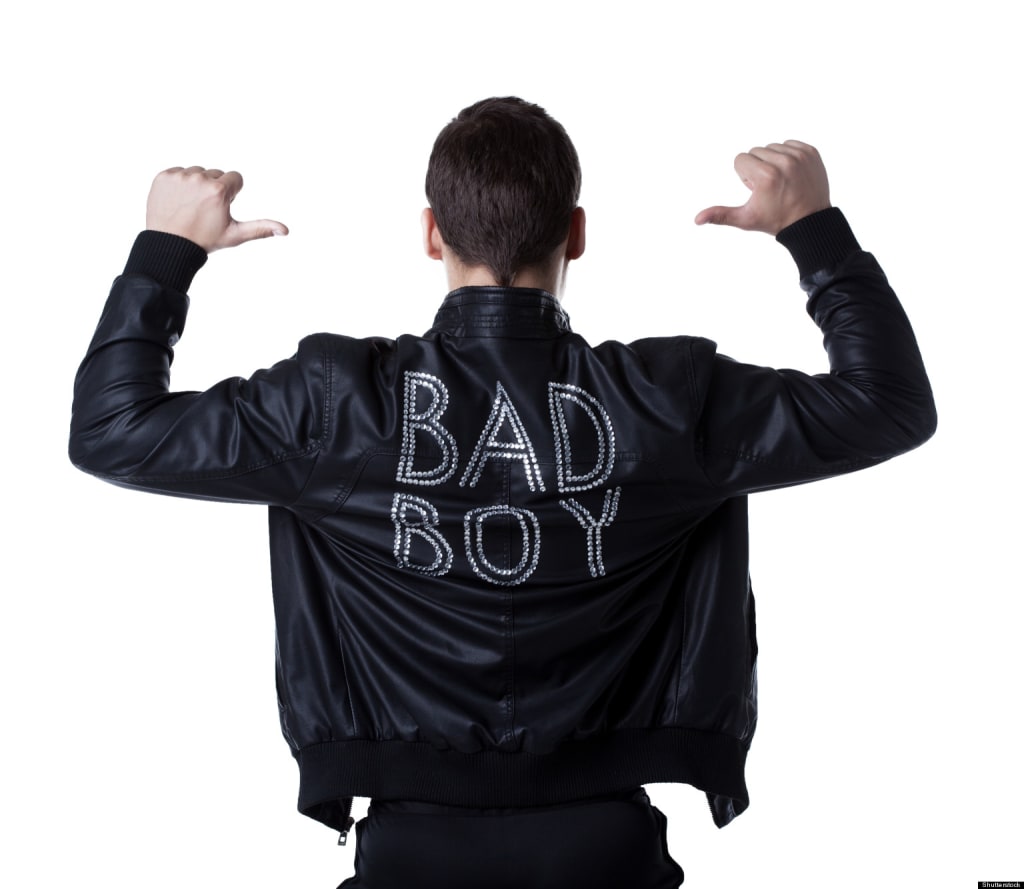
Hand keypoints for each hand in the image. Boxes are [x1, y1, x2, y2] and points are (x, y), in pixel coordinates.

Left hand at [146, 167, 287, 251]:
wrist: (169, 245)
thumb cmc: (204, 241)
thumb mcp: (235, 235)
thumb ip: (261, 229)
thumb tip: (285, 231)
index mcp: (219, 191)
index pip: (235, 178)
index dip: (232, 193)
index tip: (221, 207)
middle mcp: (199, 179)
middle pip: (215, 174)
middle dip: (214, 189)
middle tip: (204, 210)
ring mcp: (180, 177)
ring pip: (197, 172)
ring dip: (196, 185)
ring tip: (190, 206)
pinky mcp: (163, 177)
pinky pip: (178, 172)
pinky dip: (178, 184)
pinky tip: (178, 201)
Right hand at [695, 141, 829, 234]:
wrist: (810, 222)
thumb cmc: (776, 220)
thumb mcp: (746, 219)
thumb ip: (720, 215)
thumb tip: (697, 220)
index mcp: (765, 176)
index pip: (741, 159)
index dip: (745, 176)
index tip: (758, 189)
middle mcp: (783, 162)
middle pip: (755, 151)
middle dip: (757, 167)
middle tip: (770, 187)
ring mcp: (799, 155)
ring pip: (772, 146)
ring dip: (772, 161)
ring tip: (781, 181)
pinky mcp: (811, 151)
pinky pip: (789, 143)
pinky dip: (788, 156)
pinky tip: (792, 174)